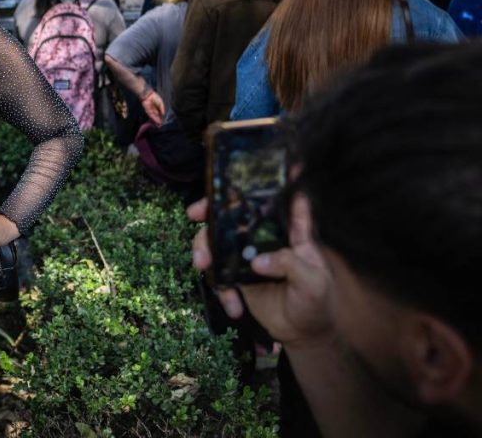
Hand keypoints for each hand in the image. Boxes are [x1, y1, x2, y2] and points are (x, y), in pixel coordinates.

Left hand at [141, 91, 165, 126]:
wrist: (148, 95)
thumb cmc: (155, 97)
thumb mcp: (161, 103)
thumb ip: (162, 109)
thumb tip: (164, 114)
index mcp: (157, 109)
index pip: (160, 115)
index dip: (162, 118)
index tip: (164, 122)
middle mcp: (154, 111)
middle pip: (157, 117)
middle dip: (159, 121)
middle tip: (161, 125)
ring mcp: (151, 111)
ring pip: (154, 117)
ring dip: (157, 121)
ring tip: (160, 125)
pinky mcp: (148, 111)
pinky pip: (152, 116)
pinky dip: (154, 118)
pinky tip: (157, 121)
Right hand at [188, 194, 334, 347]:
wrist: (305, 333)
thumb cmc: (318, 300)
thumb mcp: (314, 280)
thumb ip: (289, 264)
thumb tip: (255, 262)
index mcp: (286, 231)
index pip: (271, 200)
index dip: (256, 185)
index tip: (236, 178)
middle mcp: (262, 239)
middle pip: (231, 216)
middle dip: (208, 211)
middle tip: (194, 214)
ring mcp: (246, 257)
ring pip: (216, 243)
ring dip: (204, 251)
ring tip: (202, 265)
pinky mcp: (236, 279)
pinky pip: (219, 278)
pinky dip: (222, 292)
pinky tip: (235, 308)